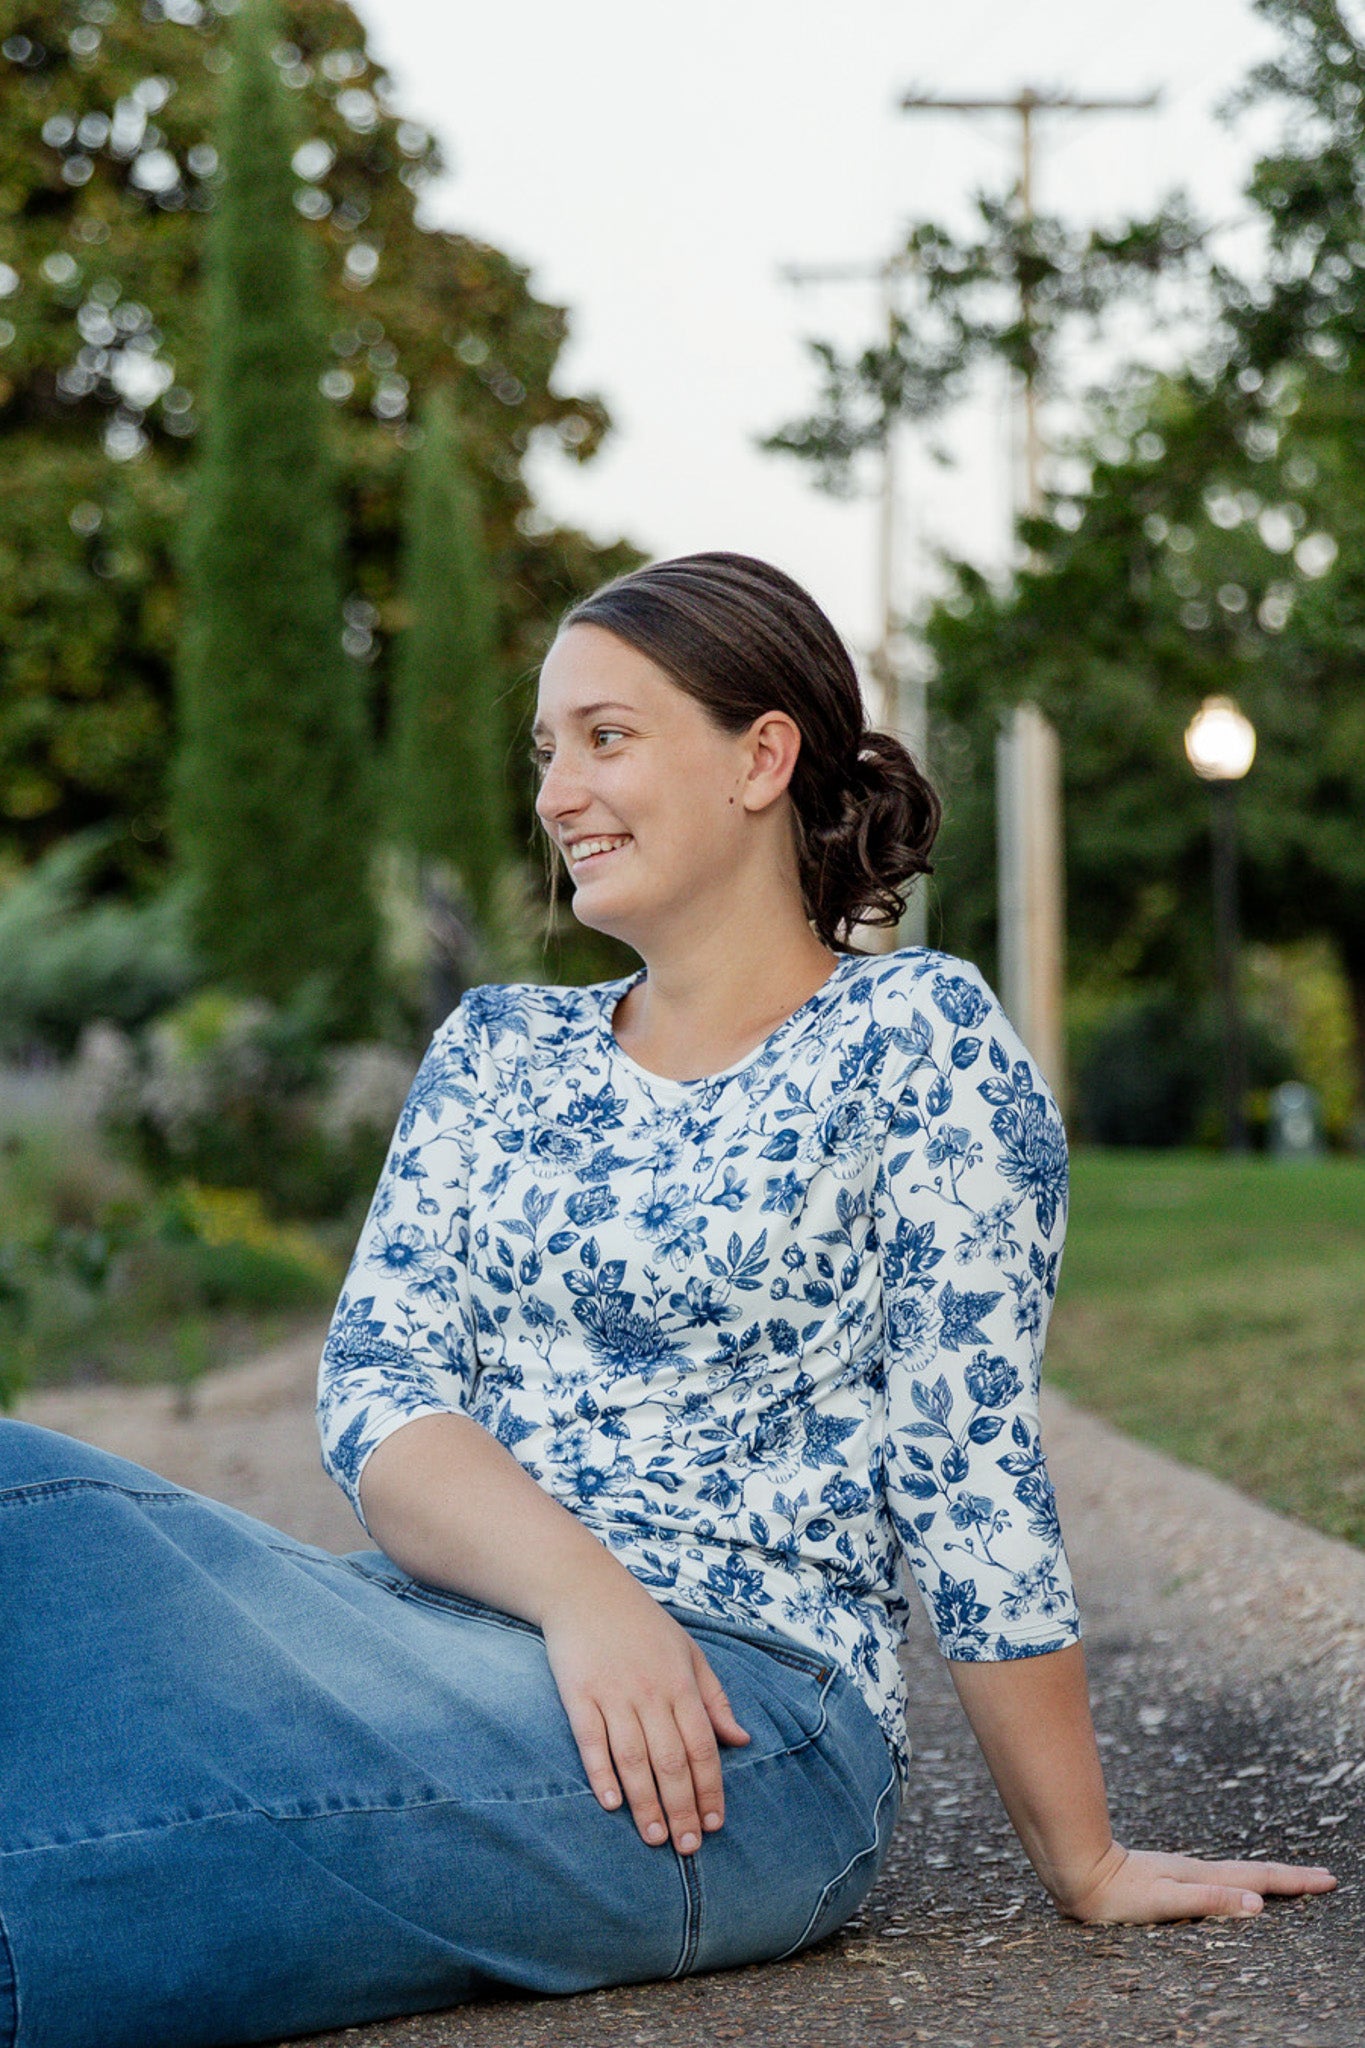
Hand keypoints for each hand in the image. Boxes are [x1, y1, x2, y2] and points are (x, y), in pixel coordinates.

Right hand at [541, 1572, 749, 1856]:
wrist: (585, 1588)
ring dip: (645, 1802)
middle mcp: (650, 1691)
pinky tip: (612, 1804)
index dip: (710, 1788)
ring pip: (633, 1758)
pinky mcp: (578, 1693)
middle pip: (671, 1760)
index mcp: (681, 1683)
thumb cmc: (642, 1623)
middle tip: (688, 1847)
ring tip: (655, 1838)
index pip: (703, 1746)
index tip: (714, 1824)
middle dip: (682, 1807)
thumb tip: (741, 1740)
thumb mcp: (689, 1652)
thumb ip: (714, 1698)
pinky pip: (591, 1741)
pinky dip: (601, 1774)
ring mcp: (612, 1693)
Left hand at [1056, 1842, 1338, 1923]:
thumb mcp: (1166, 1901)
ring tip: (1288, 1883)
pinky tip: (1230, 1888)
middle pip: (1252, 1873)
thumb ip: (1209, 1901)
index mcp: (1202, 1877)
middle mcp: (1196, 1871)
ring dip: (1265, 1878)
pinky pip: (1215, 1879)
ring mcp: (1182, 1872)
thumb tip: (1257, 1904)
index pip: (1257, 1879)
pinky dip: (1236, 1881)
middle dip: (1289, 1878)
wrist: (1075, 1870)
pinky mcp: (1168, 1878)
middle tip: (1324, 1879)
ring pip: (1234, 1874)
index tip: (1327, 1880)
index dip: (1293, 1882)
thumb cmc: (1116, 1893)